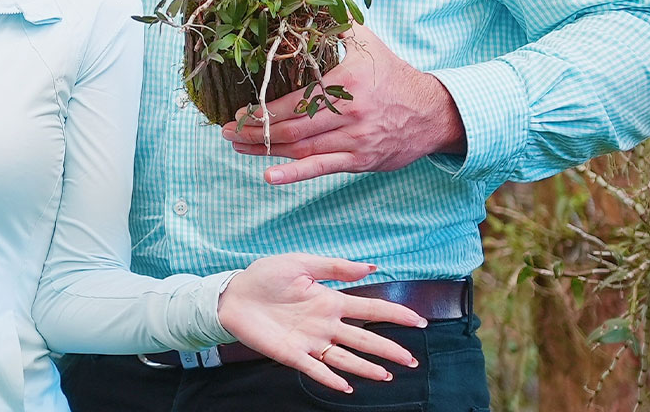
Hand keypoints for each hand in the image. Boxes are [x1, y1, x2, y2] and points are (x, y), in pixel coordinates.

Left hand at [217, 255, 426, 393]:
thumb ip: (334, 267)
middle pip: (364, 338)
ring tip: (388, 375)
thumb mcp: (300, 263)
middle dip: (389, 349)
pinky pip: (315, 369)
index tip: (418, 321)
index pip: (369, 309)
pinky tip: (347, 386)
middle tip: (412, 360)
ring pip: (345, 357)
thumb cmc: (264, 276)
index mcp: (329, 301)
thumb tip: (371, 266)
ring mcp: (310, 341)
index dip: (394, 314)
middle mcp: (324, 324)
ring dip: (366, 367)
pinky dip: (331, 379)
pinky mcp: (291, 354)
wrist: (232, 295)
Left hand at [221, 25, 464, 184]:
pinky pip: (322, 168)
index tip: (240, 111)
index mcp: (347, 83)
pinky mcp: (360, 161)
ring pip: (302, 149)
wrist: (432, 111)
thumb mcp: (366, 42)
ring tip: (237, 147)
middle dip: (256, 131)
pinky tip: (269, 176)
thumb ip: (336, 21)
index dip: (264, 109)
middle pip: (293, 128)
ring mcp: (356, 141)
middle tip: (228, 131)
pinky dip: (294, 174)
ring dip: (266, 150)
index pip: (296, 100)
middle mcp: (350, 115)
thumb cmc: (391, 74)